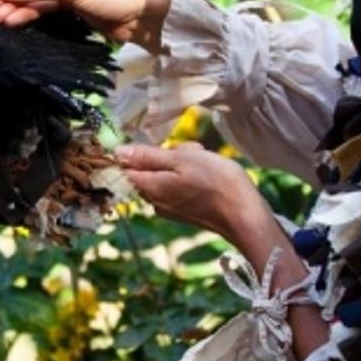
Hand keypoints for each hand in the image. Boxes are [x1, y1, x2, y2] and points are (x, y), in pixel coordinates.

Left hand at [116, 142, 266, 239]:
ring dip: (182, 163)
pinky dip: (191, 176)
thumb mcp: (180, 160)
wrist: (244, 215)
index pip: (124, 168)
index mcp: (148, 187)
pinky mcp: (184, 210)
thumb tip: (117, 153)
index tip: (160, 145)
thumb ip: (146, 157)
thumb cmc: (214, 182)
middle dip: (167, 154)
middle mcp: (154, 201)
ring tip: (203, 161)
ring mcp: (169, 207)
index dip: (138, 151)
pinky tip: (208, 174)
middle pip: (148, 168)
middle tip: (190, 152)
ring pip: (166, 174)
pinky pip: (178, 185)